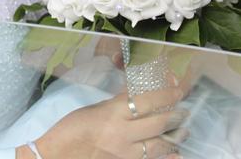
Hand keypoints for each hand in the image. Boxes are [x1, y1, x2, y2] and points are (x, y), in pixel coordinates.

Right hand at [21, 86, 188, 158]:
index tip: (177, 90)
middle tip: (183, 111)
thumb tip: (138, 96)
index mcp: (112, 113)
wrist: (57, 156)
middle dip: (175, 115)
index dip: (166, 93)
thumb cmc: (71, 129)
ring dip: (174, 137)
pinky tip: (176, 155)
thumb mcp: (95, 109)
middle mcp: (121, 133)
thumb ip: (118, 104)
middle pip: (158, 122)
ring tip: (182, 131)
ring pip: (158, 145)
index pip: (146, 100)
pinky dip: (165, 158)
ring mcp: (123, 153)